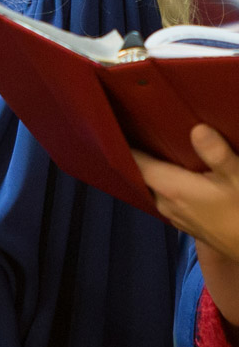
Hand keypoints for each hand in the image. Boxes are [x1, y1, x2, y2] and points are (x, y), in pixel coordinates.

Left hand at [132, 125, 238, 259]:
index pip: (136, 162)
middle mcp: (164, 203)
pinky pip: (165, 197)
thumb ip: (216, 154)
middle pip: (143, 174)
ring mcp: (173, 215)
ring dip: (154, 170)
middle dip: (140, 154)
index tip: (119, 124)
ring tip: (157, 147)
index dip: (125, 144)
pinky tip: (177, 172)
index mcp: (171, 188)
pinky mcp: (183, 222)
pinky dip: (166, 183)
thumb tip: (198, 129)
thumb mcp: (237, 178)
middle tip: (139, 129)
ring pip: (154, 186)